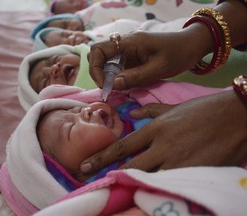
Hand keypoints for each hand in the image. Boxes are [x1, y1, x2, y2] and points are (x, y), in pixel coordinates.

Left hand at [80, 91, 246, 173]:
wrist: (234, 116)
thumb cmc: (203, 110)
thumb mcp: (174, 107)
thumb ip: (151, 110)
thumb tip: (132, 114)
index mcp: (156, 128)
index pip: (124, 145)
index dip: (102, 156)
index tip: (86, 165)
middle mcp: (162, 145)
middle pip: (131, 164)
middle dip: (109, 173)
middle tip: (91, 181)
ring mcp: (178, 160)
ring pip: (148, 177)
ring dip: (134, 183)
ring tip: (120, 188)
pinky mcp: (193, 171)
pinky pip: (169, 183)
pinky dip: (158, 187)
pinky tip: (150, 190)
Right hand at [88, 28, 211, 89]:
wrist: (192, 46)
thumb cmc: (178, 54)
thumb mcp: (158, 68)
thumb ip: (135, 77)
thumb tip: (113, 85)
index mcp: (129, 42)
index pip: (98, 50)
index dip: (95, 68)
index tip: (104, 85)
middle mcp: (124, 45)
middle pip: (98, 55)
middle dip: (99, 73)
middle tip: (109, 88)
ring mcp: (127, 52)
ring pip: (106, 62)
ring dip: (107, 76)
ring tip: (117, 89)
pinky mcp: (132, 58)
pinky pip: (117, 67)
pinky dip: (116, 77)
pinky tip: (124, 86)